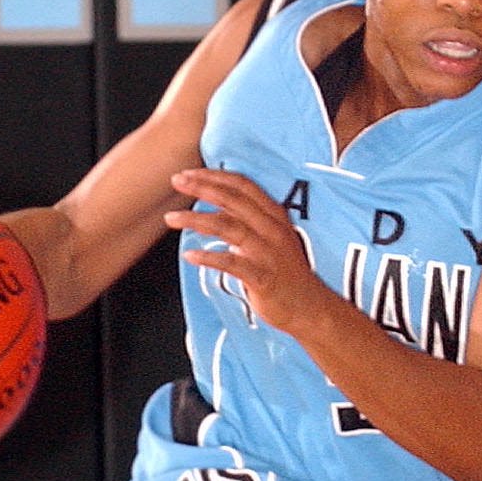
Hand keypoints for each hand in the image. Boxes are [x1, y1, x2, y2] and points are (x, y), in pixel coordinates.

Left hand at [166, 168, 325, 333]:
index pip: (243, 186)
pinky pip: (232, 263)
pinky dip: (209, 258)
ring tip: (172, 218)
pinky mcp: (263, 277)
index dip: (215, 176)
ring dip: (197, 219)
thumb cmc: (286, 273)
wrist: (309, 307)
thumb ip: (248, 223)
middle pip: (233, 200)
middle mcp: (272, 229)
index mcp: (274, 216)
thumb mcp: (272, 239)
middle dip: (202, 187)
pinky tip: (190, 256)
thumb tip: (217, 211)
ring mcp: (268, 253)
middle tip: (177, 181)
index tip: (189, 173)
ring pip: (229, 227)